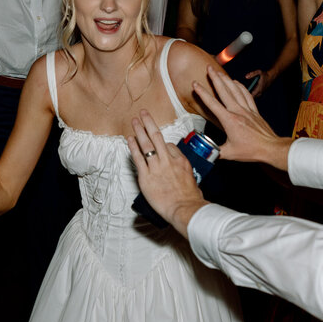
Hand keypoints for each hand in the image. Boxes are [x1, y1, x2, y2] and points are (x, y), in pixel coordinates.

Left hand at [128, 109, 203, 236]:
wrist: (184, 209)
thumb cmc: (190, 198)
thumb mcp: (193, 179)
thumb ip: (184, 171)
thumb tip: (180, 170)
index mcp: (181, 161)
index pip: (170, 145)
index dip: (163, 143)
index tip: (158, 143)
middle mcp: (168, 161)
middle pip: (157, 137)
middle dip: (149, 123)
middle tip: (143, 112)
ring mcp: (156, 167)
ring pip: (146, 144)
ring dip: (139, 130)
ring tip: (134, 120)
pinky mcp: (146, 177)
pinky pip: (138, 158)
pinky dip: (133, 147)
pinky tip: (129, 139)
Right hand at [193, 66, 292, 169]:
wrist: (270, 148)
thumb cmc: (251, 151)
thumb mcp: (229, 154)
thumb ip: (215, 151)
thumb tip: (204, 150)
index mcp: (229, 120)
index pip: (212, 104)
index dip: (203, 93)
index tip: (195, 84)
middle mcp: (238, 111)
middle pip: (224, 91)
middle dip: (215, 78)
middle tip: (209, 68)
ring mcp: (247, 110)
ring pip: (235, 90)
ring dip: (226, 80)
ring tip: (219, 72)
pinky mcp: (254, 111)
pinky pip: (246, 95)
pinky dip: (240, 87)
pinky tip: (236, 82)